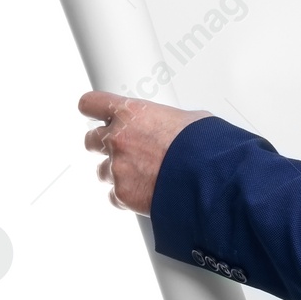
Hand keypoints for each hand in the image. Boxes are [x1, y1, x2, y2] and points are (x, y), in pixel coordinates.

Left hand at [79, 91, 209, 214]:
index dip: (93, 109)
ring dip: (119, 172)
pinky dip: (128, 196)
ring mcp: (117, 168)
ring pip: (103, 171)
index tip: (95, 113)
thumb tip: (174, 127)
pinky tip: (149, 192)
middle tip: (124, 149)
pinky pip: (116, 196)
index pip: (91, 103)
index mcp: (131, 113)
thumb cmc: (205, 146)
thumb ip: (166, 121)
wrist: (209, 179)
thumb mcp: (189, 119)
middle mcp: (118, 139)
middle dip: (104, 144)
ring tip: (145, 175)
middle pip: (91, 139)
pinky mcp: (122, 194)